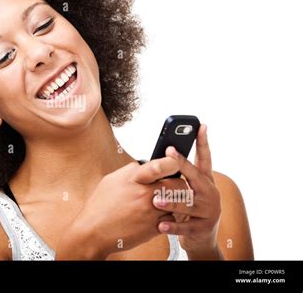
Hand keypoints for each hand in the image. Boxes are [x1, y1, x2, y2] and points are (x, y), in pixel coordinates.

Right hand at [57, 157, 188, 258]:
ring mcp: (150, 211)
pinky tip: (153, 217)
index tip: (174, 163)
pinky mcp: (154, 227)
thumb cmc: (100, 207)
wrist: (93, 232)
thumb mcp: (111, 180)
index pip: (163, 165)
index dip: (173, 163)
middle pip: (178, 184)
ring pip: (178, 203)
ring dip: (174, 202)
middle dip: (178, 184)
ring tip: (162, 203)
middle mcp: (144, 193)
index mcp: (133, 178)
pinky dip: (166, 218)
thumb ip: (131, 171)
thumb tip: (144, 165)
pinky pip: (171, 219)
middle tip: (172, 187)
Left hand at [152, 124, 221, 254]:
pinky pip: (186, 226)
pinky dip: (172, 225)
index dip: (203, 142)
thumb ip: (179, 177)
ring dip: (172, 200)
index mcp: (205, 181)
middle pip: (195, 175)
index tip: (200, 126)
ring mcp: (208, 210)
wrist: (202, 239)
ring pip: (188, 202)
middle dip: (182, 164)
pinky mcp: (203, 227)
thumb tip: (160, 157)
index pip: (205, 158)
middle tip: (168, 153)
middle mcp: (209, 192)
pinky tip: (160, 224)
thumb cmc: (190, 209)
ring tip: (156, 199)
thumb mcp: (188, 190)